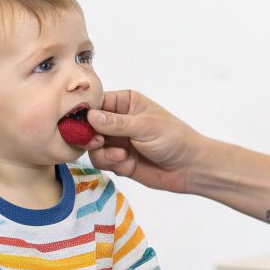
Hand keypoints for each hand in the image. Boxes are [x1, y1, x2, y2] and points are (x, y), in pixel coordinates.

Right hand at [86, 90, 210, 194]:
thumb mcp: (145, 126)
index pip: (96, 101)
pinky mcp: (117, 160)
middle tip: (98, 143)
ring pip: (92, 146)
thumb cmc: (173, 138)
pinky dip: (111, 163)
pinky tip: (127, 164)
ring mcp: (117, 140)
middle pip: (88, 125)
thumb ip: (116, 123)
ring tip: (120, 156)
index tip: (81, 123)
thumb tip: (89, 116)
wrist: (189, 168)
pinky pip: (101, 161)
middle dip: (90, 136)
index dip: (85, 112)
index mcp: (125, 102)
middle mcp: (117, 120)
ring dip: (103, 153)